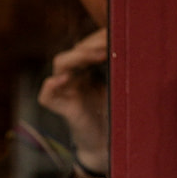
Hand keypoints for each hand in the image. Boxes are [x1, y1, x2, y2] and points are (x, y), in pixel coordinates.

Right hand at [38, 27, 108, 171]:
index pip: (85, 46)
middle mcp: (74, 77)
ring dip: (76, 57)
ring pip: (60, 64)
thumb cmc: (114, 113)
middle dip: (89, 46)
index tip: (114, 36)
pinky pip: (46, 95)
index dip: (97, 39)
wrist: (108, 141)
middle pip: (73, 51)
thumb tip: (130, 44)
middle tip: (107, 45)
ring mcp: (65, 92)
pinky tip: (65, 79)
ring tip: (96, 56)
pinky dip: (51, 86)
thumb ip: (118, 68)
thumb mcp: (118, 86)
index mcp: (87, 69)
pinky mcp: (61, 108)